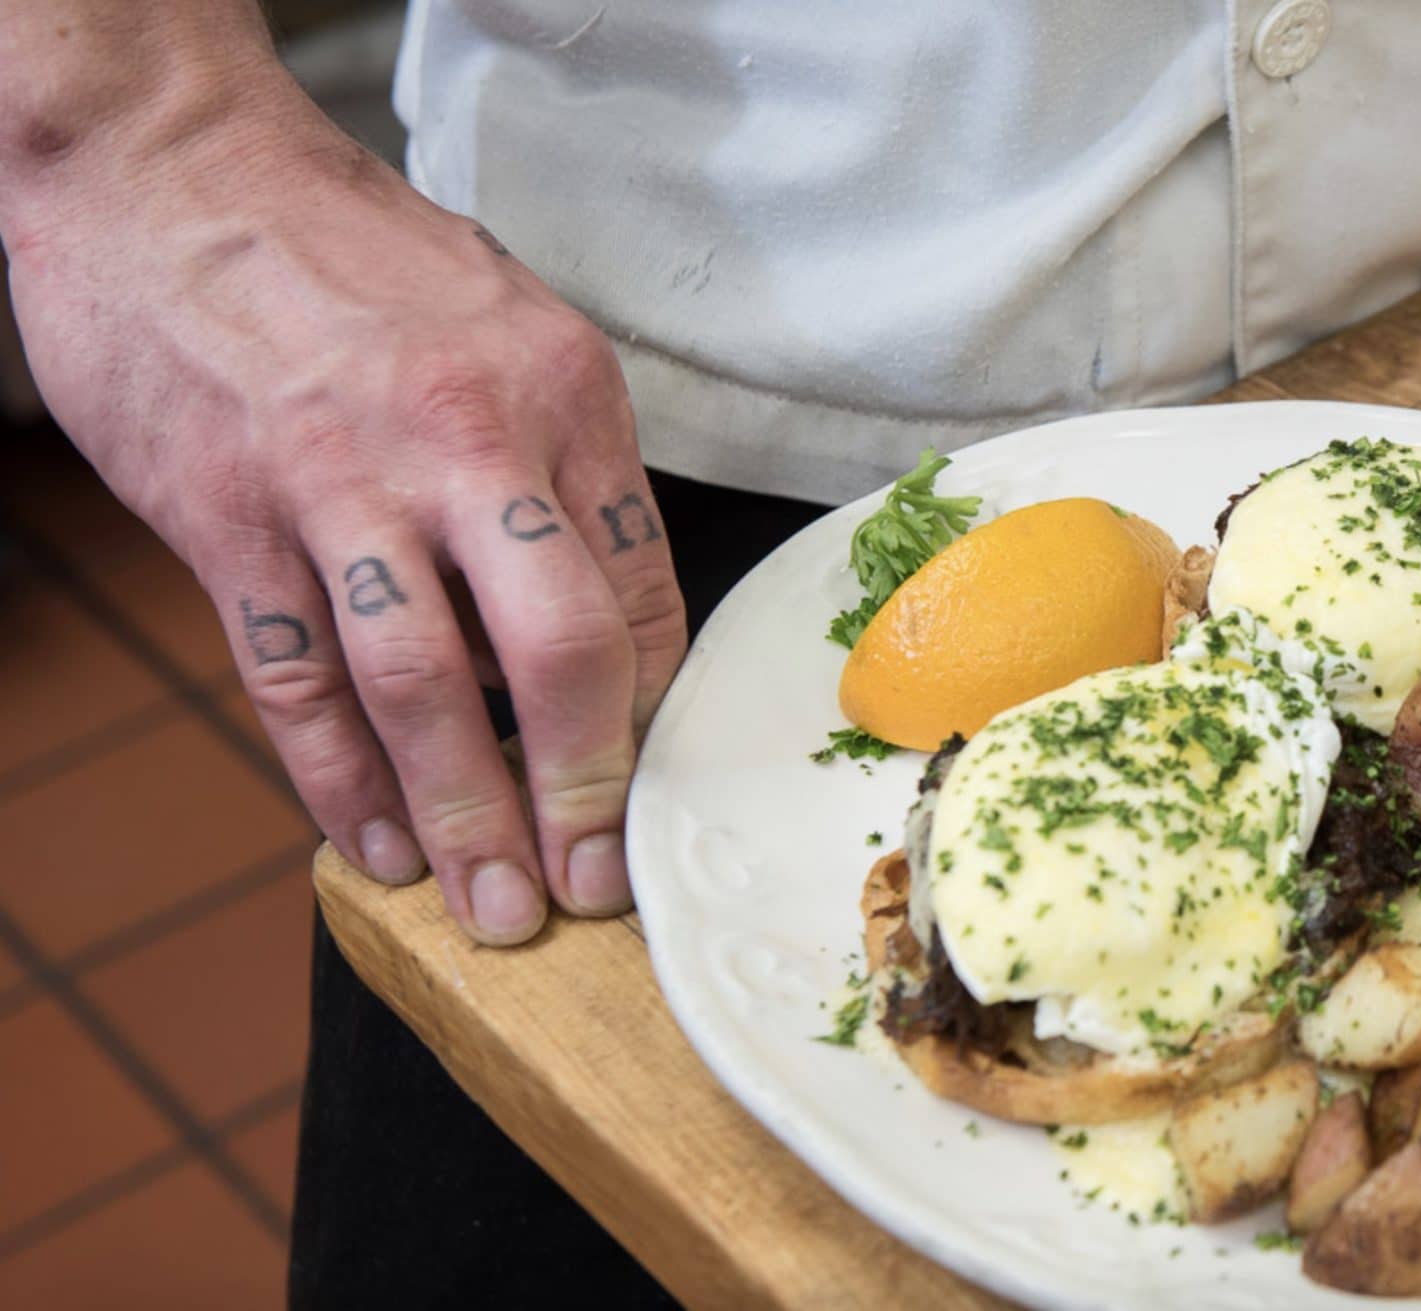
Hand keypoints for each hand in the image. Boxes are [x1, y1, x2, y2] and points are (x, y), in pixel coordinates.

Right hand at [2, 70, 683, 943]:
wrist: (166, 169)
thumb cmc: (349, 253)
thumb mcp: (506, 321)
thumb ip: (557, 461)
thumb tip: (594, 615)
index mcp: (562, 392)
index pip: (644, 588)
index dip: (651, 711)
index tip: (649, 786)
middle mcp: (467, 440)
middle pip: (559, 652)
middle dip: (582, 792)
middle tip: (590, 888)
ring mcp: (340, 482)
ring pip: (424, 689)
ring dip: (464, 816)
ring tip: (493, 909)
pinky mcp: (228, 517)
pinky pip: (298, 680)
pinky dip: (335, 780)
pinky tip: (368, 843)